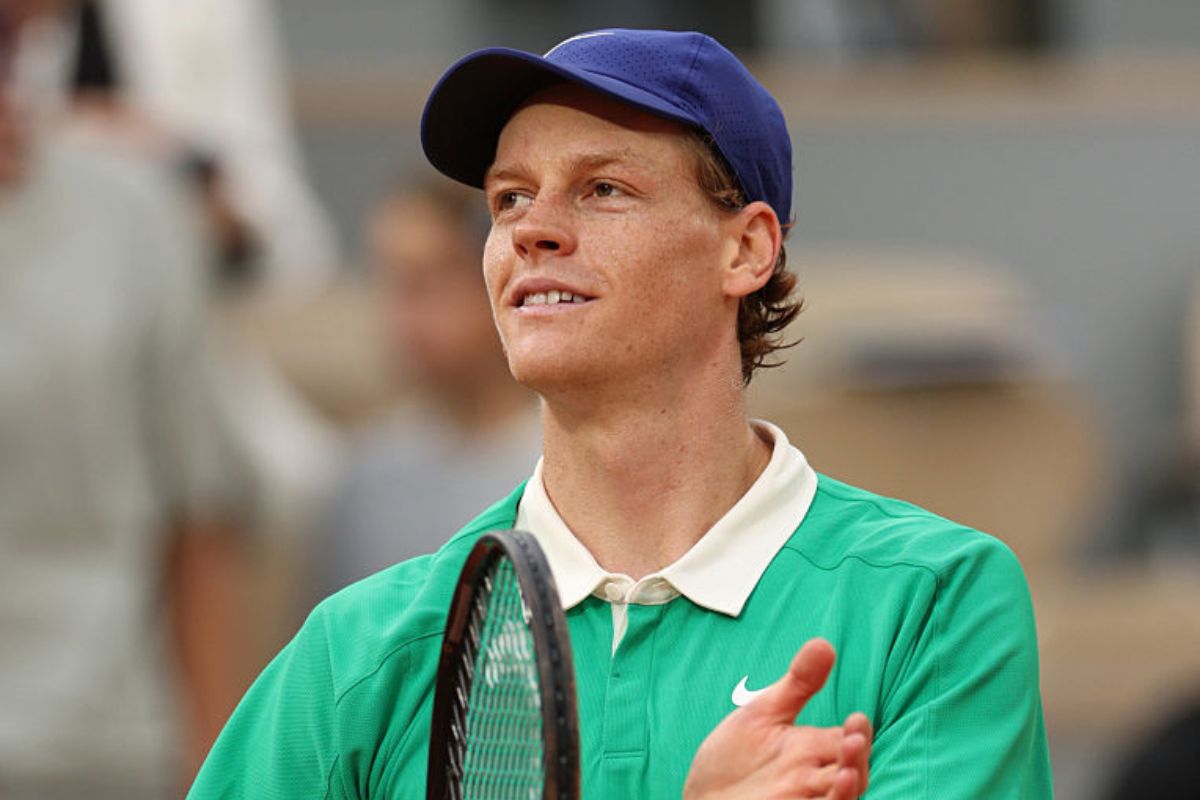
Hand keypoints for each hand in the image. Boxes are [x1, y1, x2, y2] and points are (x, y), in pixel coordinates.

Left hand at [683, 639, 871, 798]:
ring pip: (842, 795)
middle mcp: (813, 777)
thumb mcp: (763, 714)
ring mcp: (804, 799)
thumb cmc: (733, 760)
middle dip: (857, 756)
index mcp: (811, 749)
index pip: (846, 739)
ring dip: (850, 784)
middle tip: (854, 738)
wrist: (702, 798)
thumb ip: (797, 683)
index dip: (856, 732)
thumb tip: (825, 643)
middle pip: (852, 768)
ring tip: (848, 770)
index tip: (856, 720)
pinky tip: (835, 788)